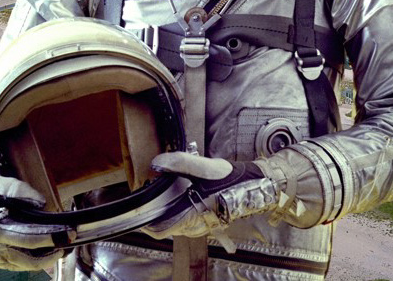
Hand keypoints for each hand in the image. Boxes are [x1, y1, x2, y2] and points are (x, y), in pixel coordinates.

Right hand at [0, 163, 62, 270]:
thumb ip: (16, 188)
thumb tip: (40, 201)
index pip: (25, 238)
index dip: (46, 238)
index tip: (64, 234)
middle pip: (24, 259)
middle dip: (48, 255)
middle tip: (66, 246)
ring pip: (18, 265)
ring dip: (40, 262)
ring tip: (58, 252)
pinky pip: (11, 265)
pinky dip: (27, 263)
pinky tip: (40, 256)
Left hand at [143, 152, 281, 244]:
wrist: (254, 185)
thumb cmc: (231, 179)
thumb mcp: (205, 167)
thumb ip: (180, 163)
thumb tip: (156, 162)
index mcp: (192, 217)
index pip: (158, 229)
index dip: (144, 218)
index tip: (138, 201)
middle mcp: (193, 226)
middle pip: (163, 224)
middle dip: (152, 208)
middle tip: (147, 187)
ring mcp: (198, 224)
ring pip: (171, 221)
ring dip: (163, 207)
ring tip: (159, 186)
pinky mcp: (202, 218)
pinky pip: (181, 217)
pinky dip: (173, 206)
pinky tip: (175, 190)